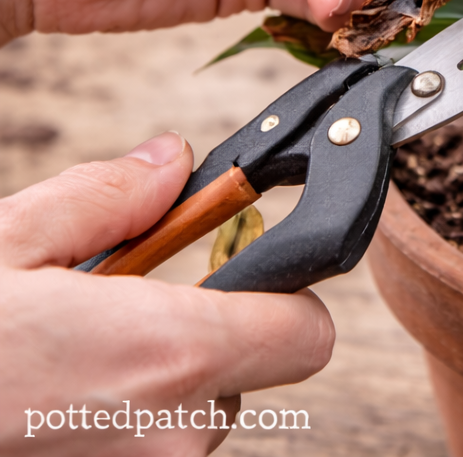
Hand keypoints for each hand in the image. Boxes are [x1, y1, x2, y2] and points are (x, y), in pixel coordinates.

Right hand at [0, 131, 333, 454]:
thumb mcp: (11, 240)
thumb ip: (110, 196)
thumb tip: (173, 163)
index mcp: (163, 356)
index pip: (305, 335)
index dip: (288, 297)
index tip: (244, 269)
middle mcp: (169, 438)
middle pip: (252, 373)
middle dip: (210, 333)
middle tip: (135, 305)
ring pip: (199, 418)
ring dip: (160, 382)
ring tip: (81, 357)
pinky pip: (153, 449)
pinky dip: (127, 422)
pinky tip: (61, 398)